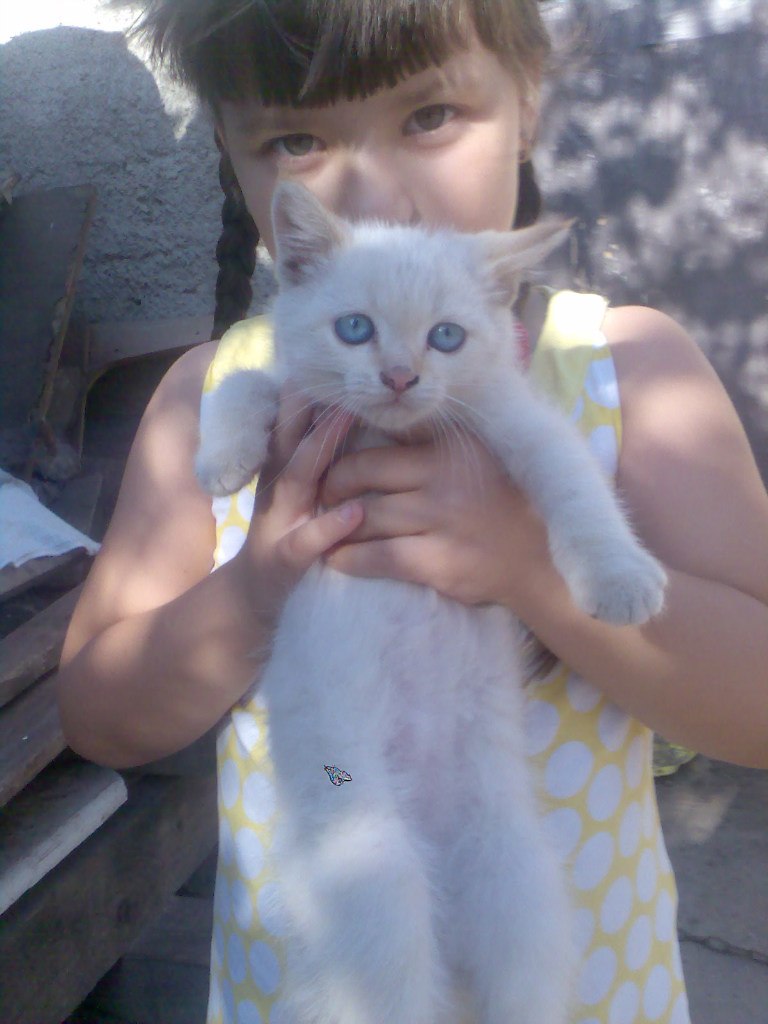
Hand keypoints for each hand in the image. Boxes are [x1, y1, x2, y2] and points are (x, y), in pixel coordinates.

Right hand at [231, 388, 363, 624]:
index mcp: (282, 472)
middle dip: (312, 407)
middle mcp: (277, 490)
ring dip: (321, 449)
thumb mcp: (298, 494)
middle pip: (294, 440)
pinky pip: (307, 540)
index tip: (332, 357)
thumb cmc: (287, 539)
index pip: (293, 425)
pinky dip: (329, 526)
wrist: (249, 599)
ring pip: (299, 479)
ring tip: (347, 420)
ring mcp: (279, 522)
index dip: (309, 393)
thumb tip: (344, 413)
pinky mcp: (285, 559)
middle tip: (339, 373)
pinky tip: (353, 513)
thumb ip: (314, 459)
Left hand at [320, 431, 555, 610]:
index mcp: (450, 446)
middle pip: (362, 473)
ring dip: (335, 525)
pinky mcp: (440, 561)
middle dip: (332, 487)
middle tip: (323, 498)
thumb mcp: (474, 459)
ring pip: (366, 516)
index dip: (343, 453)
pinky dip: (350, 559)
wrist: (538, 564)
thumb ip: (430, 442)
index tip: (329, 465)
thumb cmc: (499, 506)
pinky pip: (379, 556)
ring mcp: (444, 520)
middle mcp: (446, 477)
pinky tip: (338, 560)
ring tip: (324, 529)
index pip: (378, 440)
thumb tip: (373, 418)